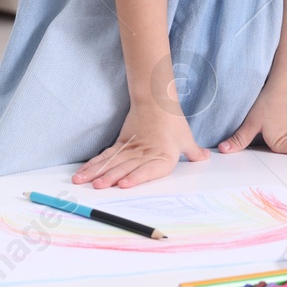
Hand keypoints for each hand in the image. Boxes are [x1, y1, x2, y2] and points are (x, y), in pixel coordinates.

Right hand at [72, 105, 207, 188]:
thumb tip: (205, 157)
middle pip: (124, 167)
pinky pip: (105, 155)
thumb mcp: (186, 138)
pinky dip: (93, 164)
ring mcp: (130, 149)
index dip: (134, 178)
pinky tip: (83, 172)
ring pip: (110, 162)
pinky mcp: (121, 143)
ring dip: (95, 172)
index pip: (147, 169)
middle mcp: (144, 154)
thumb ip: (194, 152)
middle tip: (96, 186)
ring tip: (80, 181)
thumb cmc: (173, 121)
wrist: (156, 100)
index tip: (122, 184)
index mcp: (162, 156)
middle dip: (108, 177)